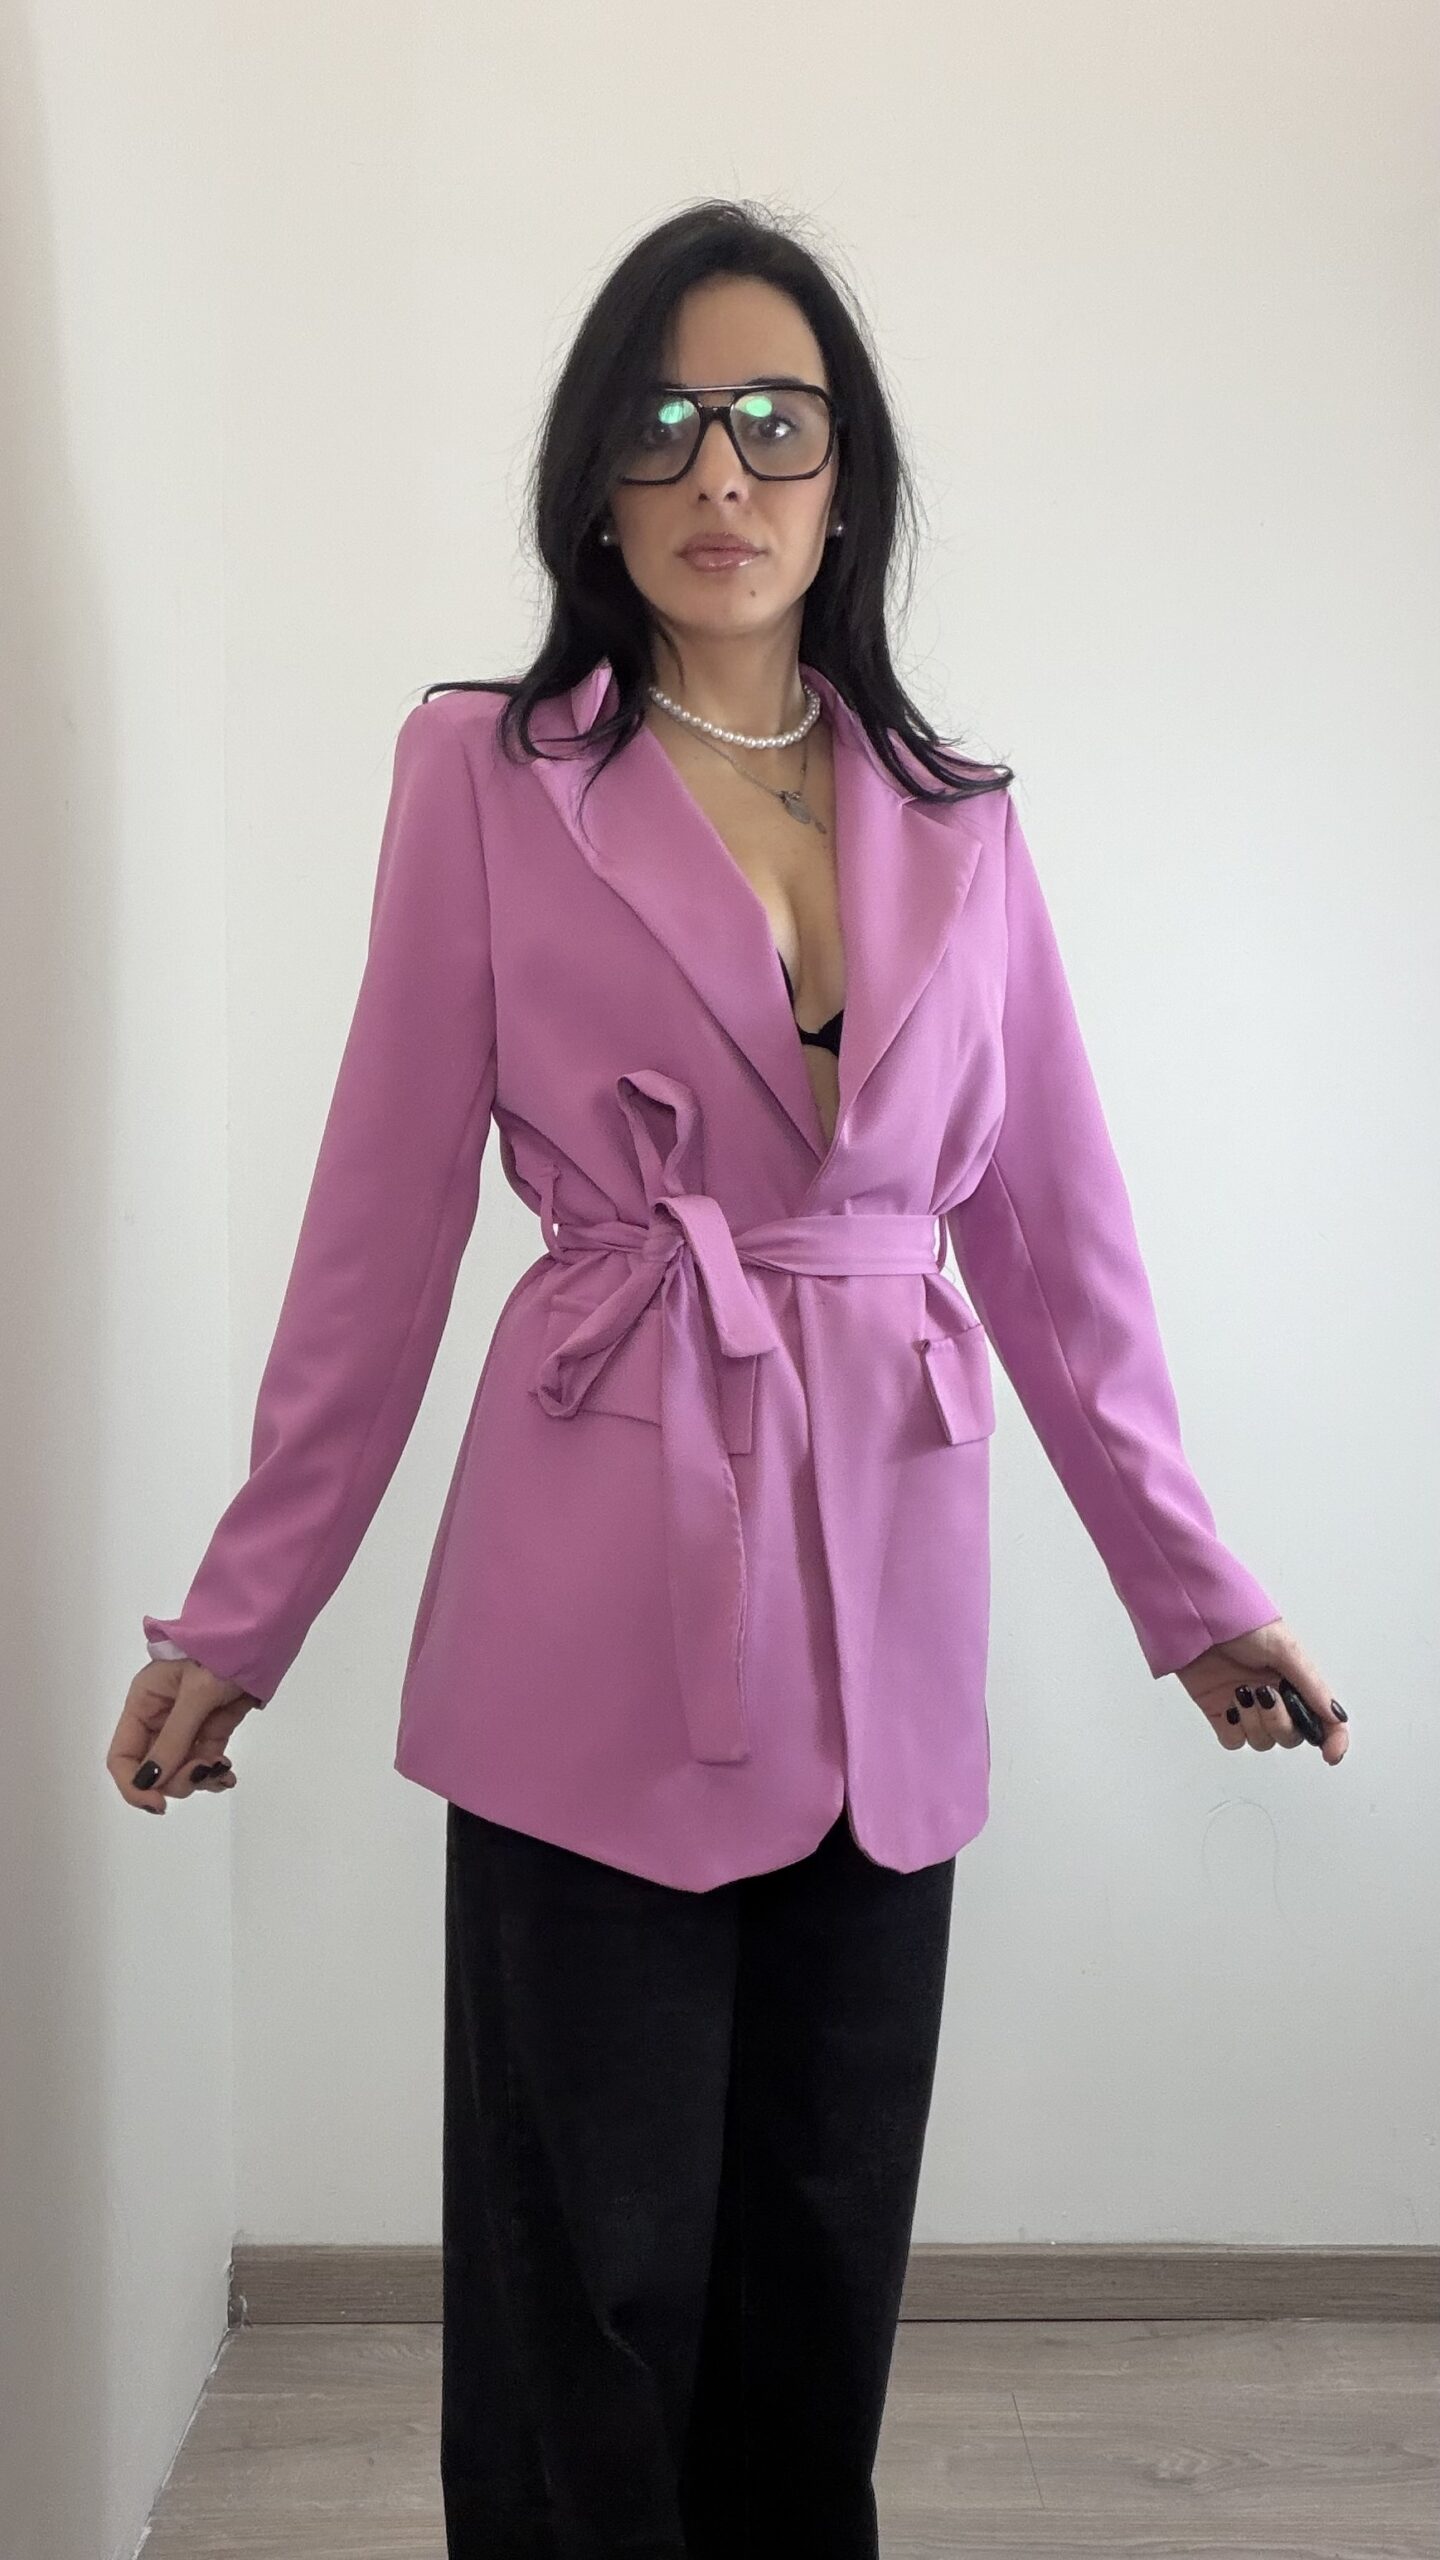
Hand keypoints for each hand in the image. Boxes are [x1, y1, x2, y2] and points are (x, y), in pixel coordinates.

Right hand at [108, 1656, 260, 1811]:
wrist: (263, 1634)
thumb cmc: (223, 1654)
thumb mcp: (196, 1693)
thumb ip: (173, 1739)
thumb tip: (148, 1782)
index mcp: (143, 1703)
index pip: (123, 1757)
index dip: (134, 1785)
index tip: (159, 1804)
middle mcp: (158, 1717)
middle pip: (152, 1769)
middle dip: (175, 1779)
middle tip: (204, 1769)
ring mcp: (186, 1724)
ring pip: (179, 1770)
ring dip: (198, 1777)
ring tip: (222, 1770)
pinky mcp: (211, 1727)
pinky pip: (204, 1760)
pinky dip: (213, 1772)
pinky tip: (226, 1775)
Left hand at [1174, 1619, 1348, 1764]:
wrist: (1197, 1617)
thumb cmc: (1242, 1621)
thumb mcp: (1286, 1649)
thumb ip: (1311, 1686)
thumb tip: (1335, 1716)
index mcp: (1295, 1681)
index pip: (1323, 1720)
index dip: (1332, 1740)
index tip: (1330, 1754)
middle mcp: (1274, 1696)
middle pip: (1290, 1736)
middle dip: (1281, 1722)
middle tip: (1267, 1694)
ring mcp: (1246, 1706)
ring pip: (1262, 1741)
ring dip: (1254, 1722)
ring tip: (1242, 1692)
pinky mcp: (1219, 1711)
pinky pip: (1232, 1740)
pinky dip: (1232, 1729)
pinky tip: (1229, 1706)